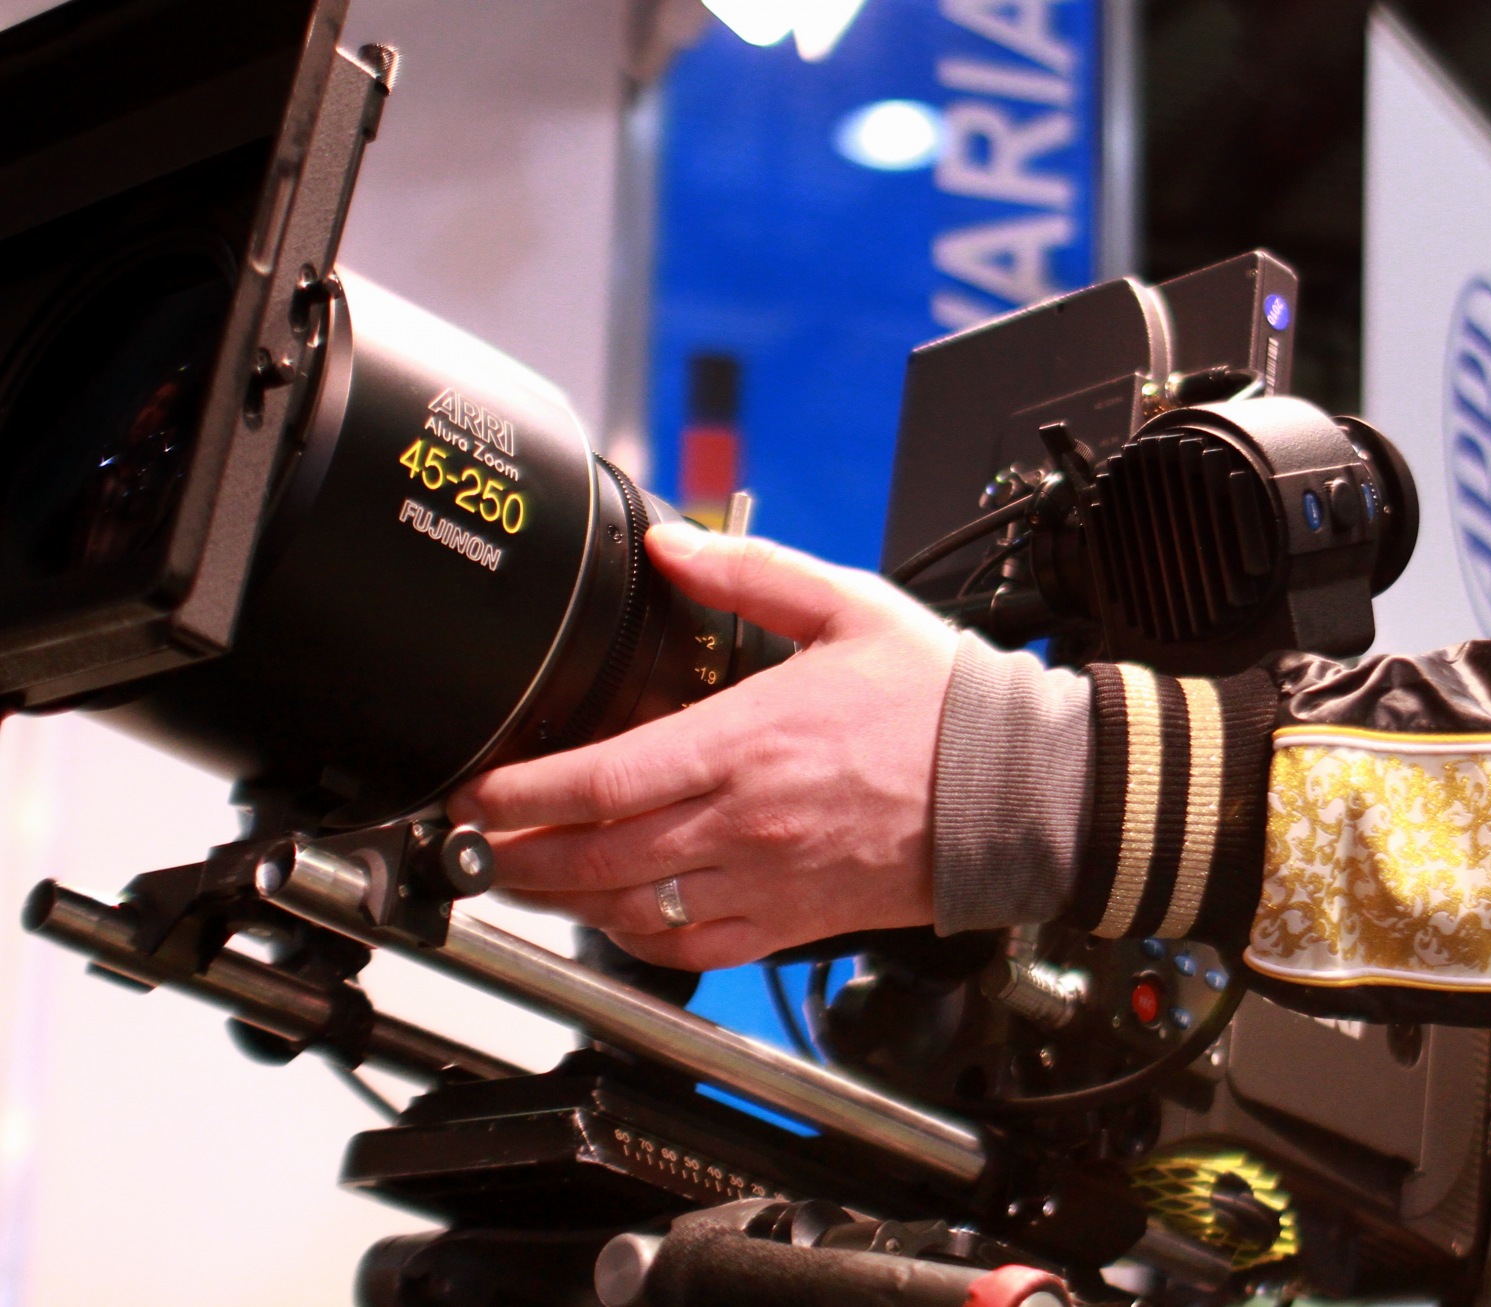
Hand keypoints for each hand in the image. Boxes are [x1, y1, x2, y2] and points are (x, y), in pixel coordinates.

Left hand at [447, 524, 956, 969]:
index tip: (479, 791)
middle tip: (473, 842)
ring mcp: (764, 881)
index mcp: (747, 741)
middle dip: (515, 854)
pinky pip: (688, 948)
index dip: (523, 794)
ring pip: (628, 911)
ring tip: (520, 878)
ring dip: (559, 900)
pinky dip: (632, 941)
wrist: (1013, 788)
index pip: (603, 781)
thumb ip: (748, 575)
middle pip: (593, 857)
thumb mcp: (848, 607)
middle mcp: (744, 821)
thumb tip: (670, 546)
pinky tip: (608, 920)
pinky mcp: (789, 924)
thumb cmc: (939, 703)